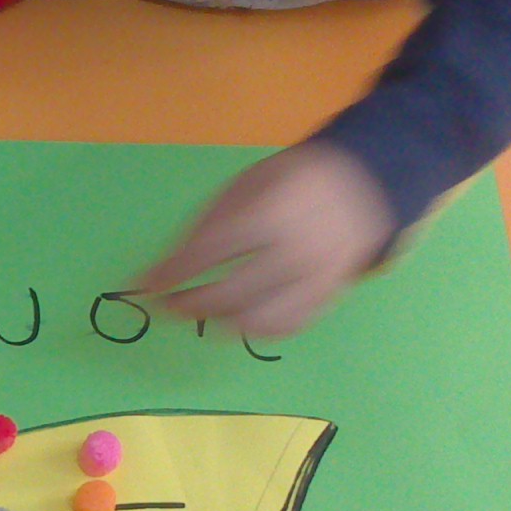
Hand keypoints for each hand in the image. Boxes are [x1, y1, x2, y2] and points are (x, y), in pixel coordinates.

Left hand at [137, 141, 395, 340]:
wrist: (363, 182)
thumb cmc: (289, 182)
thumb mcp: (244, 187)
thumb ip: (205, 226)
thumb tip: (165, 269)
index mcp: (271, 212)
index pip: (210, 252)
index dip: (175, 273)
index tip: (147, 286)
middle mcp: (297, 249)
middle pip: (233, 293)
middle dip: (192, 304)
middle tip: (169, 306)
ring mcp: (318, 276)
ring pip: (262, 319)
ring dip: (223, 321)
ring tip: (204, 311)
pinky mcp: (330, 294)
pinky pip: (290, 325)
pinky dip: (258, 328)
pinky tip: (238, 318)